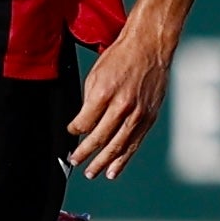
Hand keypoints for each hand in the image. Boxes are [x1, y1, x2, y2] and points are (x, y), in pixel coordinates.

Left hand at [66, 25, 173, 180]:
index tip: (70, 134)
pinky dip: (123, 159)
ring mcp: (138, 114)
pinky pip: (134, 143)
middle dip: (85, 153)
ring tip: (92, 172)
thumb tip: (83, 123)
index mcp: (104, 94)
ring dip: (103, 162)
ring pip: (118, 146)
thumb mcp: (96, 74)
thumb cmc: (121, 58)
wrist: (149, 48)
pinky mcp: (149, 118)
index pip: (84, 122)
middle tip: (75, 162)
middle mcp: (122, 106)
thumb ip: (89, 101)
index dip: (75, 131)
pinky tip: (113, 170)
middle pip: (100, 138)